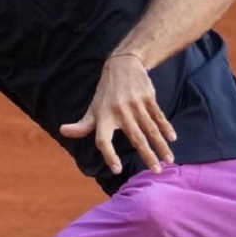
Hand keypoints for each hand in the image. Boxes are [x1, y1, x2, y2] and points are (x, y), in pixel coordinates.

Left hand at [58, 53, 175, 174]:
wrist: (122, 65)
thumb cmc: (106, 93)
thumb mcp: (92, 108)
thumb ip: (82, 125)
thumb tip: (63, 131)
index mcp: (103, 117)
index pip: (103, 140)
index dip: (109, 155)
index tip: (117, 169)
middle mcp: (120, 112)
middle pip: (135, 138)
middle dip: (147, 156)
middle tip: (156, 171)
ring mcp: (136, 105)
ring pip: (150, 130)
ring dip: (161, 146)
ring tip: (169, 161)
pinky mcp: (148, 98)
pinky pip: (158, 116)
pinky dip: (166, 128)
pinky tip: (172, 139)